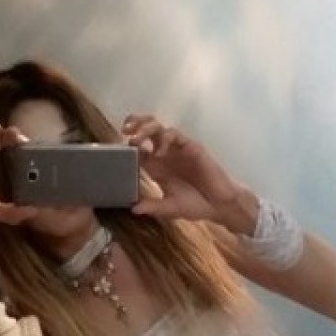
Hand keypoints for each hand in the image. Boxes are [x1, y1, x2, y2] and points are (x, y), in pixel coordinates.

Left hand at [121, 115, 255, 231]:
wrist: (220, 206)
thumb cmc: (195, 205)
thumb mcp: (170, 208)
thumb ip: (153, 207)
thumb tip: (133, 210)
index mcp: (156, 166)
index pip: (137, 148)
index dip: (126, 145)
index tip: (115, 149)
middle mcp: (165, 154)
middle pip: (146, 131)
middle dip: (134, 126)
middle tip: (125, 132)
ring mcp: (178, 149)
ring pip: (159, 128)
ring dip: (146, 130)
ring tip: (138, 139)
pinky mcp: (191, 147)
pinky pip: (175, 135)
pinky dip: (165, 140)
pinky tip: (159, 152)